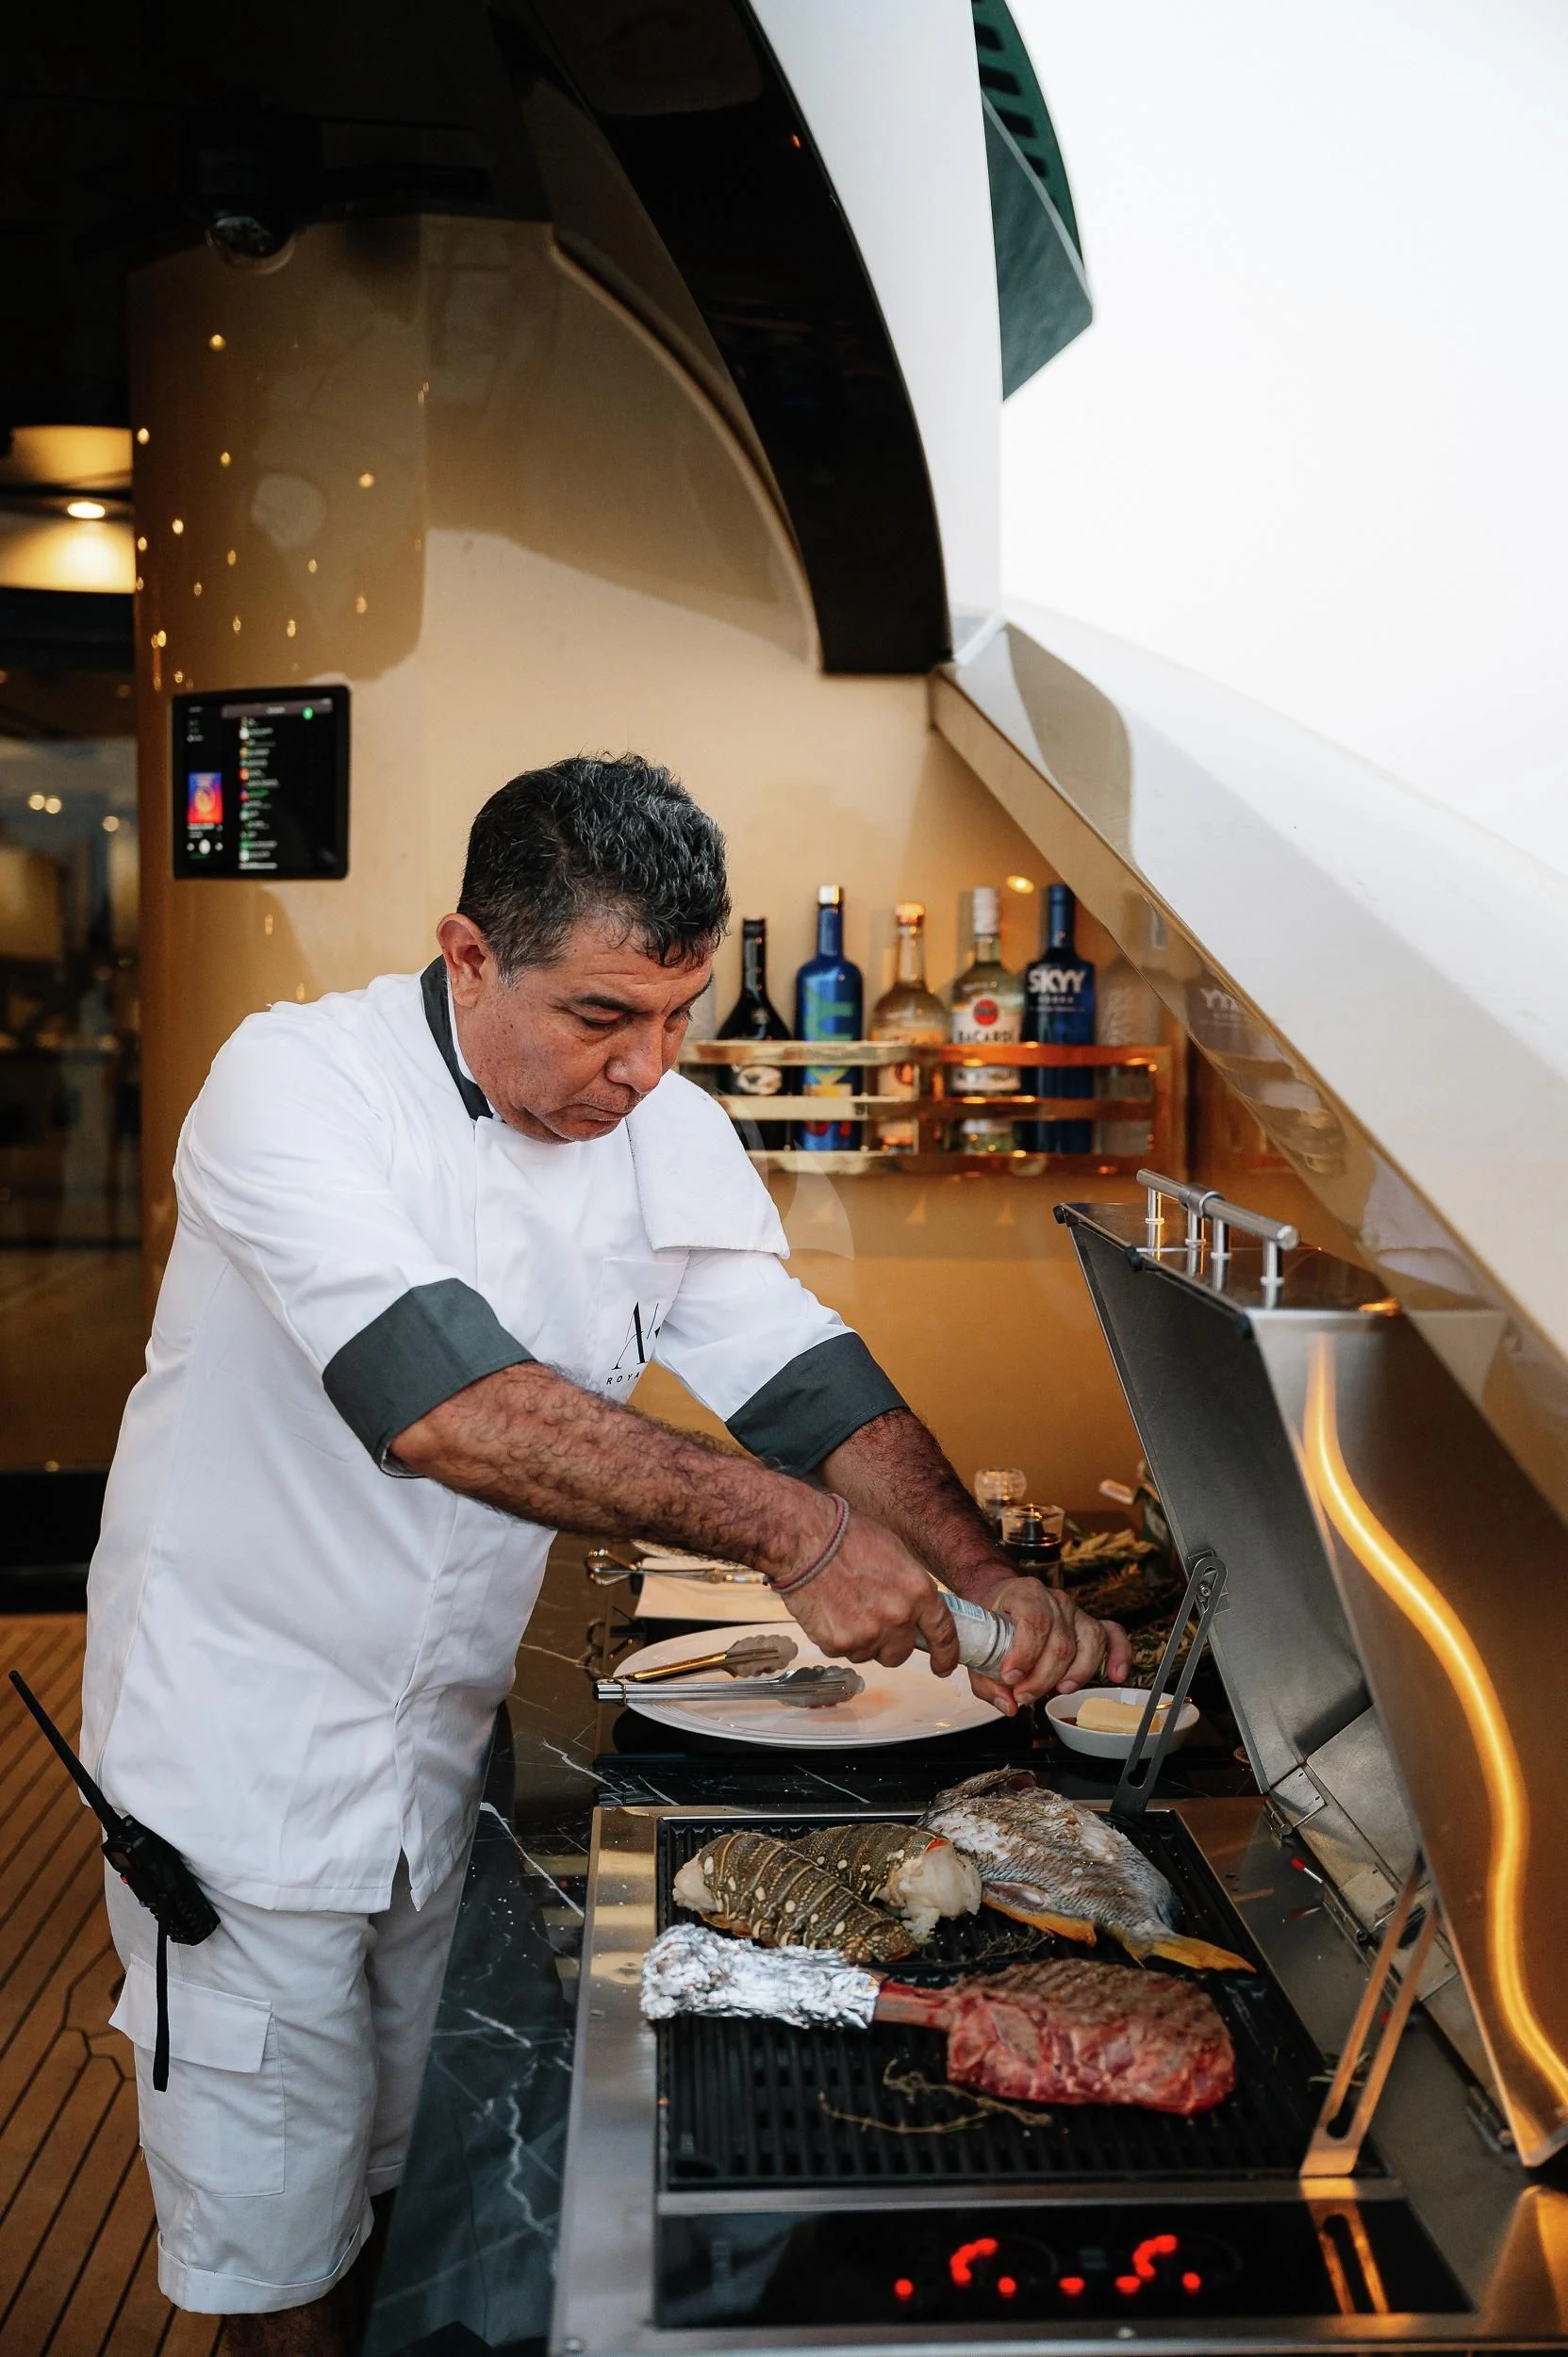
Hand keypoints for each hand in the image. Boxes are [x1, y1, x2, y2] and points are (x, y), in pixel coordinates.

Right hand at [778, 1510, 960, 1676]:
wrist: (805, 1538)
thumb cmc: (847, 1536)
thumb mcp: (895, 1554)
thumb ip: (909, 1589)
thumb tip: (914, 1610)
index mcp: (918, 1592)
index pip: (943, 1633)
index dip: (945, 1655)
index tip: (943, 1666)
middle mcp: (898, 1617)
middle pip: (900, 1653)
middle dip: (889, 1643)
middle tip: (870, 1620)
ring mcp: (868, 1634)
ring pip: (868, 1654)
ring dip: (859, 1639)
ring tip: (842, 1605)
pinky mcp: (839, 1643)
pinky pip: (842, 1652)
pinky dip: (835, 1637)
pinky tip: (827, 1610)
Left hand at [962, 1577, 1128, 1715]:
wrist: (999, 1596)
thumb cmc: (991, 1620)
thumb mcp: (977, 1645)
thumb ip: (987, 1681)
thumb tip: (1008, 1706)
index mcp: (1025, 1594)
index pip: (1034, 1622)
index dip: (1025, 1654)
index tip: (1010, 1678)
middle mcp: (1054, 1600)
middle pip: (1061, 1642)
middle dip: (1044, 1677)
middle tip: (1024, 1695)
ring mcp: (1074, 1612)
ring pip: (1089, 1641)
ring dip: (1077, 1673)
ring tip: (1058, 1690)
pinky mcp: (1087, 1624)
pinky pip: (1113, 1634)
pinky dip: (1119, 1654)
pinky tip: (1115, 1675)